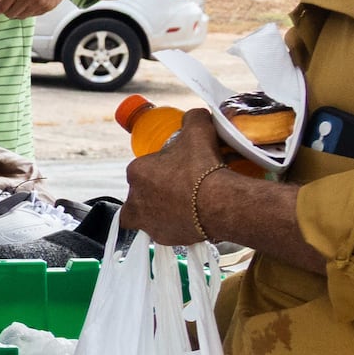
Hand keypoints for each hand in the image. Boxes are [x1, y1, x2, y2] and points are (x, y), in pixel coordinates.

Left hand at [0, 0, 74, 20]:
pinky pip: (31, 15)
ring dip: (17, 11)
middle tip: (9, 2)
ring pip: (20, 16)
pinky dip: (28, 11)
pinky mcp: (46, 8)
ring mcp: (39, 3)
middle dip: (6, 10)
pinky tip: (31, 1)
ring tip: (21, 0)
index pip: (1, 6)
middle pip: (9, 13)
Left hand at [121, 123, 244, 246]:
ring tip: (184, 204)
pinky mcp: (162, 239)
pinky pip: (164, 232)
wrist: (219, 202)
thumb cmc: (203, 167)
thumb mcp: (198, 129)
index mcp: (136, 172)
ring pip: (147, 215)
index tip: (177, 168)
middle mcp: (134, 200)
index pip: (142, 167)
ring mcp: (147, 222)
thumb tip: (195, 116)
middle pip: (141, 193)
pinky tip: (191, 218)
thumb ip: (193, 118)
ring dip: (160, 210)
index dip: (159, 167)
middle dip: (154, 191)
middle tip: (179, 187)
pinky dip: (174, 226)